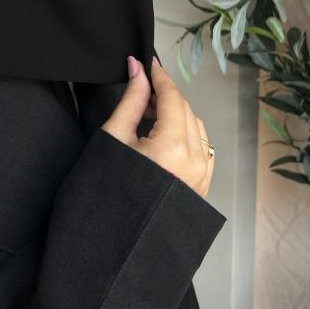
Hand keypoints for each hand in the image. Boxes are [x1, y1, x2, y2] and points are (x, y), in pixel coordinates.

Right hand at [100, 56, 214, 197]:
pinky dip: (186, 136)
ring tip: (149, 115)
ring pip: (195, 129)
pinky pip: (201, 150)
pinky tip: (164, 137)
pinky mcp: (202, 188)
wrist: (113, 244)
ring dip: (176, 115)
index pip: (172, 97)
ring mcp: (202, 177)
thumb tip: (137, 70)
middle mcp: (195, 161)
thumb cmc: (107, 191)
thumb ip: (131, 101)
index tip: (147, 63)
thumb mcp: (114, 139)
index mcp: (173, 147)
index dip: (159, 77)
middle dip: (165, 96)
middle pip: (185, 110)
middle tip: (141, 90)